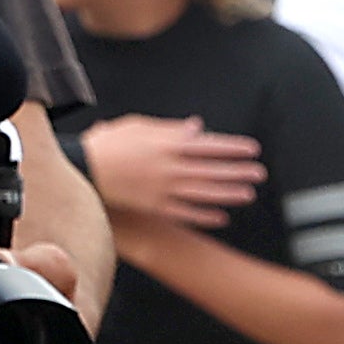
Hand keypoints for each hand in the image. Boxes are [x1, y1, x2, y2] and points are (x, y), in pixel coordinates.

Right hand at [79, 113, 265, 234]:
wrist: (84, 168)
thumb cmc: (109, 143)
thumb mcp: (138, 126)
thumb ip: (171, 128)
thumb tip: (197, 127)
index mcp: (166, 144)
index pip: (208, 145)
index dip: (232, 147)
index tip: (252, 149)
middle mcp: (169, 167)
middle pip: (211, 169)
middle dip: (238, 171)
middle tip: (259, 172)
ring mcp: (163, 189)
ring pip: (203, 192)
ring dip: (228, 194)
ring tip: (248, 194)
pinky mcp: (154, 207)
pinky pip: (185, 214)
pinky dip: (204, 216)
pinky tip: (222, 217)